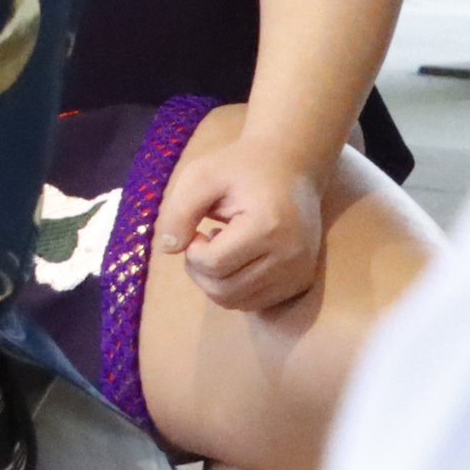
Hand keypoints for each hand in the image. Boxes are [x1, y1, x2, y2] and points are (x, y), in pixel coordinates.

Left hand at [151, 125, 327, 312]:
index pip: (213, 264)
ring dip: (215, 281)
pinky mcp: (301, 281)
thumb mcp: (200, 177)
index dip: (192, 251)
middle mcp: (290, 256)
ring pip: (237, 301)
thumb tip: (168, 249)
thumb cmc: (240, 169)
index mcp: (268, 227)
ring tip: (220, 248)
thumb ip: (178, 211)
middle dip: (199, 270)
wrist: (291, 167)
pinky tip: (237, 259)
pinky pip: (255, 302)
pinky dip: (235, 287)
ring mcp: (299, 272)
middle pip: (223, 290)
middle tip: (202, 241)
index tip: (197, 230)